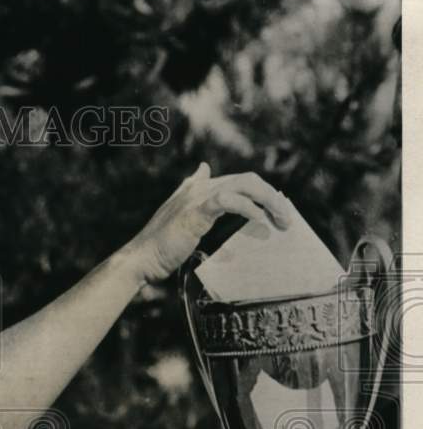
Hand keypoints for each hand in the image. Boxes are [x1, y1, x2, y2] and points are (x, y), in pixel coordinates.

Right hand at [121, 163, 295, 284]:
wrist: (141, 259)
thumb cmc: (161, 246)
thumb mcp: (182, 217)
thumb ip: (194, 196)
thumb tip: (202, 169)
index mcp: (197, 188)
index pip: (239, 181)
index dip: (262, 194)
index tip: (276, 212)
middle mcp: (199, 187)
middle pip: (248, 179)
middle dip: (272, 196)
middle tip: (286, 219)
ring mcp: (197, 197)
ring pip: (245, 185)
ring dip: (269, 201)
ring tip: (282, 221)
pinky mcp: (195, 212)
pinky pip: (229, 201)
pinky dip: (249, 209)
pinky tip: (260, 222)